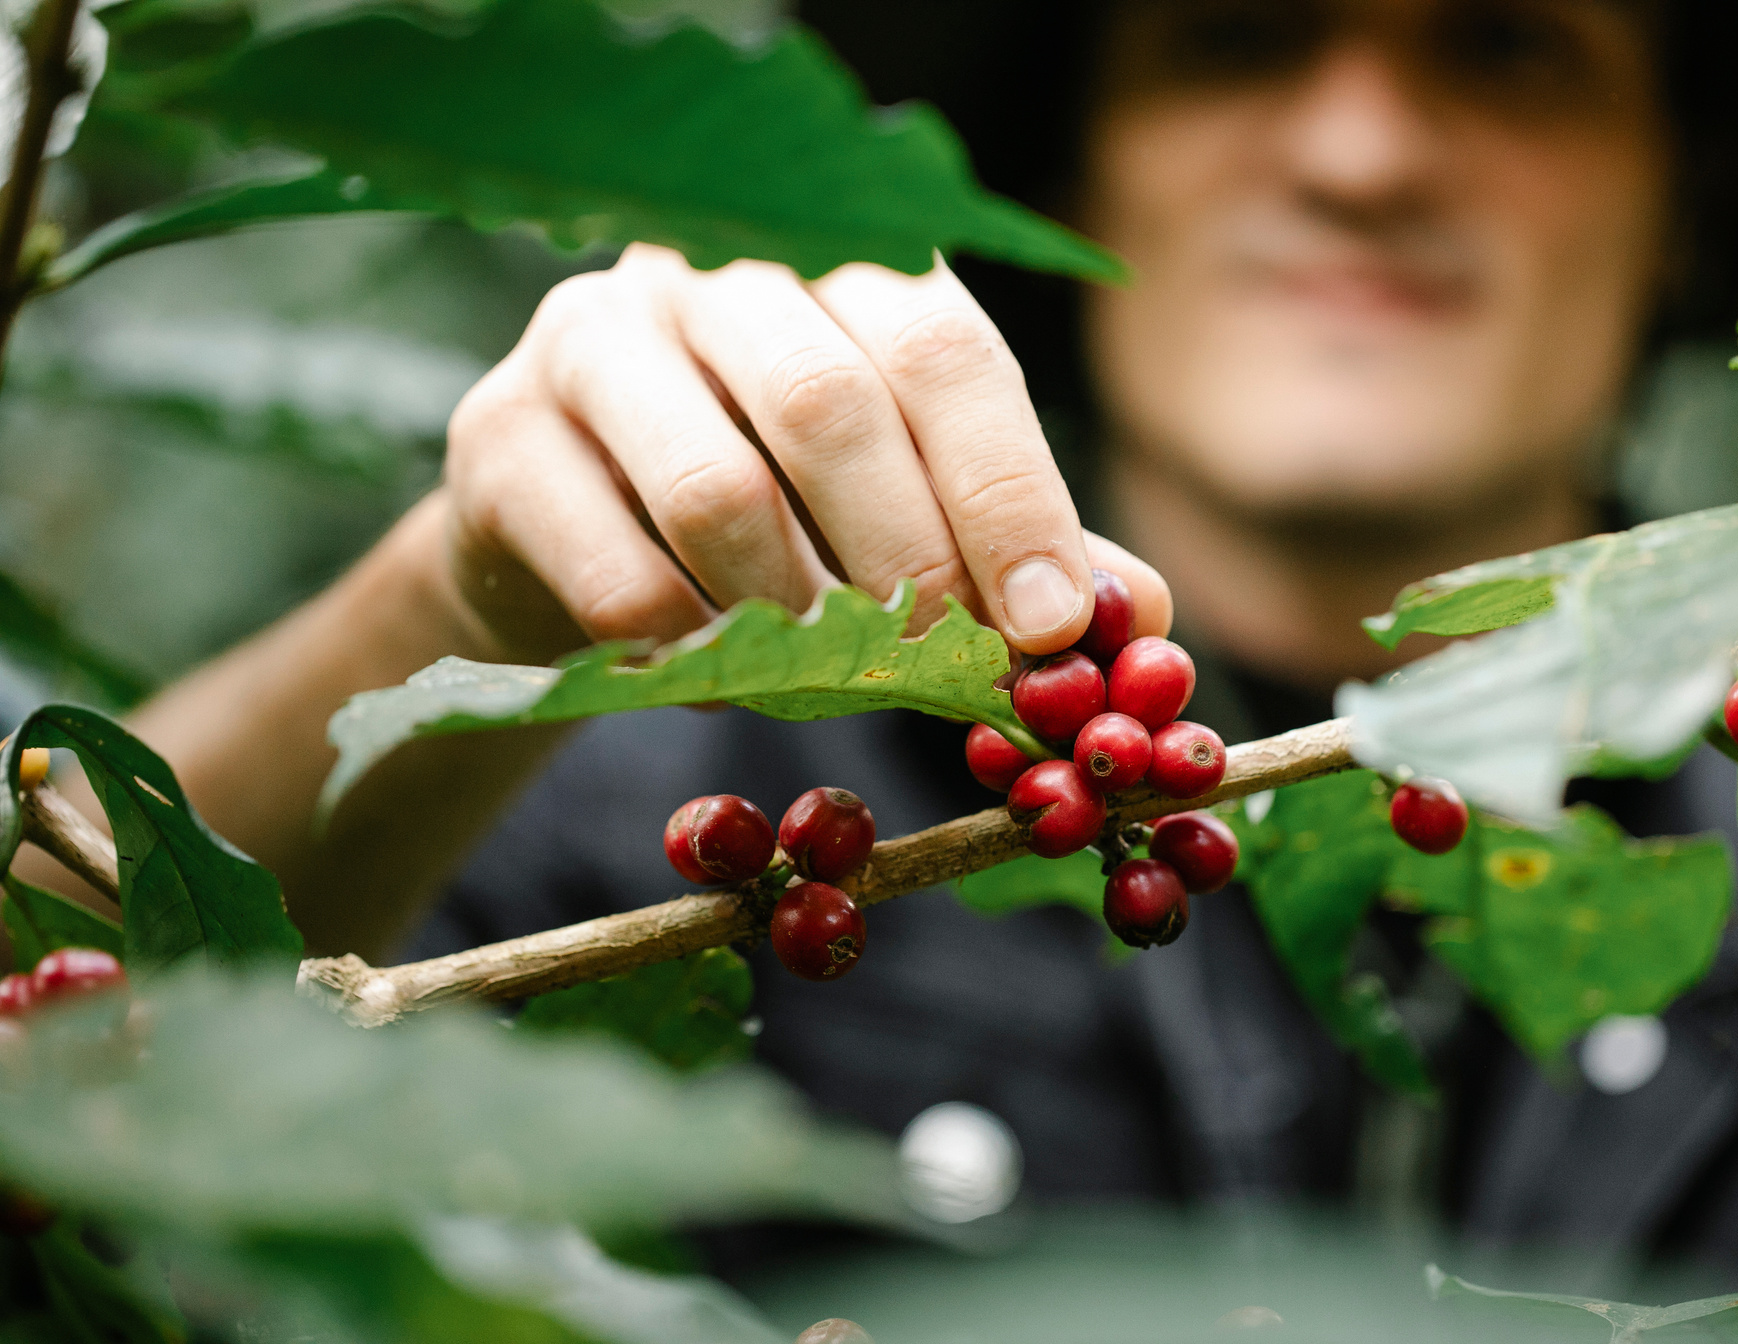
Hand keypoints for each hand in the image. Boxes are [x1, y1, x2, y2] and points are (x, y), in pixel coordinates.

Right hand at [441, 244, 1171, 663]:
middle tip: (952, 673)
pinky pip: (618, 578)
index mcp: (839, 269)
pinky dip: (695, 658)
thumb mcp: (905, 509)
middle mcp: (713, 274)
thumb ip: (1017, 548)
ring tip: (834, 682)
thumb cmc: (772, 509)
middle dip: (912, 563)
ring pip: (717, 491)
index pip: (944, 351)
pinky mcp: (500, 437)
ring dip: (799, 617)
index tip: (1054, 624)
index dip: (1009, 494)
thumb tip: (1140, 620)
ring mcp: (593, 340)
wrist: (565, 530)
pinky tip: (723, 680)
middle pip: (829, 405)